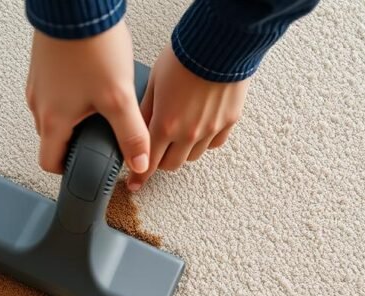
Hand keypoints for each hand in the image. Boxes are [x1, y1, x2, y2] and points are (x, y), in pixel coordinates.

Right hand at [25, 22, 149, 174]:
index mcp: (52, 120)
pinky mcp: (43, 66)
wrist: (76, 6)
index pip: (49, 163)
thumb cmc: (91, 47)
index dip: (68, 171)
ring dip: (73, 118)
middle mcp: (39, 104)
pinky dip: (70, 96)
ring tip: (100, 108)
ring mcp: (38, 84)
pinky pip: (54, 92)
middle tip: (100, 139)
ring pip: (53, 114)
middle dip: (75, 143)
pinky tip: (92, 83)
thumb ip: (131, 135)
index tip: (86, 167)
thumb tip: (139, 162)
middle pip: (52, 139)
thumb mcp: (118, 98)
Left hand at [127, 45, 249, 190]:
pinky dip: (205, 141)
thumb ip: (146, 110)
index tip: (135, 184)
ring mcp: (211, 130)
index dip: (140, 176)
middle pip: (171, 164)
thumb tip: (139, 128)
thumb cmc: (185, 55)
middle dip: (161, 160)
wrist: (220, 43)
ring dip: (183, 150)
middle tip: (157, 150)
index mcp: (165, 125)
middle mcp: (189, 134)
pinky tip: (200, 127)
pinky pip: (214, 143)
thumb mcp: (155, 81)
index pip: (149, 161)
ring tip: (179, 133)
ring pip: (193, 156)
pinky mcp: (229, 122)